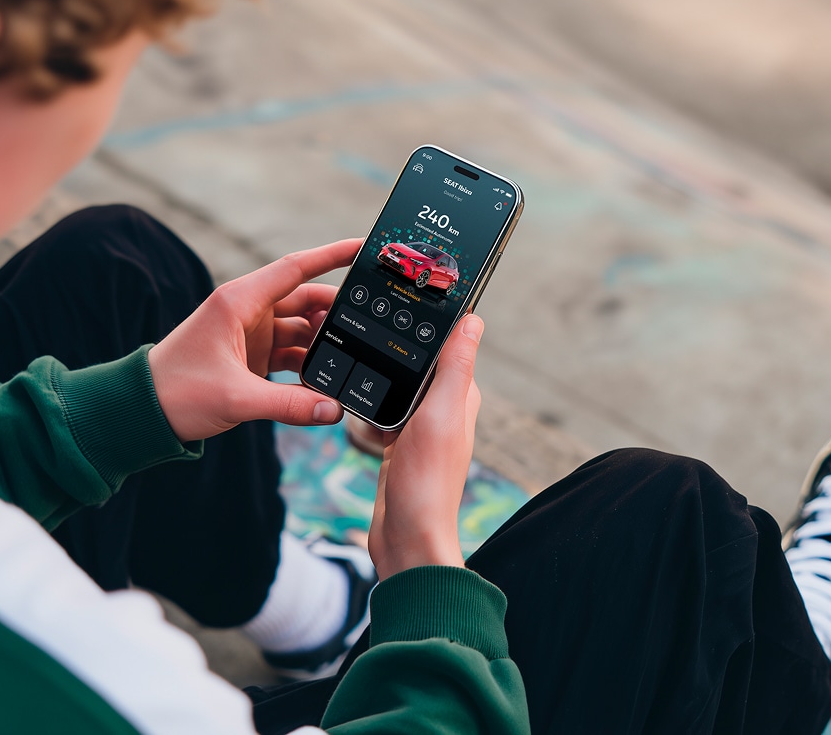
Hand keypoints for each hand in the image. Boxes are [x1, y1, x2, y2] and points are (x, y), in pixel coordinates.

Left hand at [148, 239, 360, 441]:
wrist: (142, 412)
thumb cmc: (175, 391)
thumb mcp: (235, 398)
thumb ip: (288, 405)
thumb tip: (332, 411)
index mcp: (239, 301)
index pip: (297, 268)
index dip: (333, 255)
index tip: (363, 246)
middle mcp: (247, 311)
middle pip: (305, 300)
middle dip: (337, 312)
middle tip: (371, 323)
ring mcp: (251, 334)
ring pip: (301, 330)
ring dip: (324, 344)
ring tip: (352, 360)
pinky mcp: (251, 358)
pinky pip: (291, 355)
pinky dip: (310, 366)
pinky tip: (327, 382)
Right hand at [367, 314, 484, 577]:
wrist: (406, 536)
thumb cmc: (427, 480)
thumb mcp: (440, 413)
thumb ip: (455, 367)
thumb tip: (474, 320)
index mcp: (463, 397)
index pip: (451, 345)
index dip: (435, 321)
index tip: (413, 294)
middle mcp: (445, 410)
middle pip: (421, 363)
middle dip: (401, 345)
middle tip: (374, 318)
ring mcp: (421, 428)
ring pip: (400, 385)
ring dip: (384, 373)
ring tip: (361, 351)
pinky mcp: (399, 445)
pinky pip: (384, 410)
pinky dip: (371, 402)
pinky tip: (356, 398)